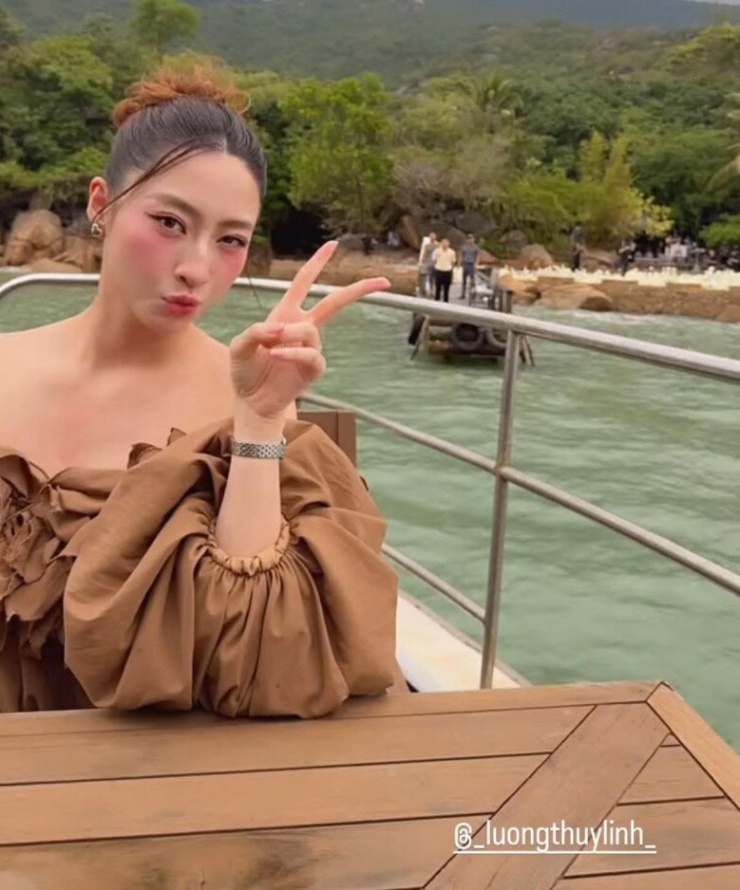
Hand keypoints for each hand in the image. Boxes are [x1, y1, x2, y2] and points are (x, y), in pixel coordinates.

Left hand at [229, 241, 389, 421]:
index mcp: (285, 313)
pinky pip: (311, 354)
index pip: (305, 282)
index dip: (318, 262)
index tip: (333, 244)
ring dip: (291, 336)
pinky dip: (293, 352)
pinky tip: (277, 355)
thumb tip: (280, 330)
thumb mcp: (239, 346)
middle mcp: (302, 327)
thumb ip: (254, 332)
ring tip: (270, 348)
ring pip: (311, 331)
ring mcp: (310, 348)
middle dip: (359, 290)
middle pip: (335, 303)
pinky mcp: (313, 368)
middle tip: (383, 282)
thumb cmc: (245, 370)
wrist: (251, 400)